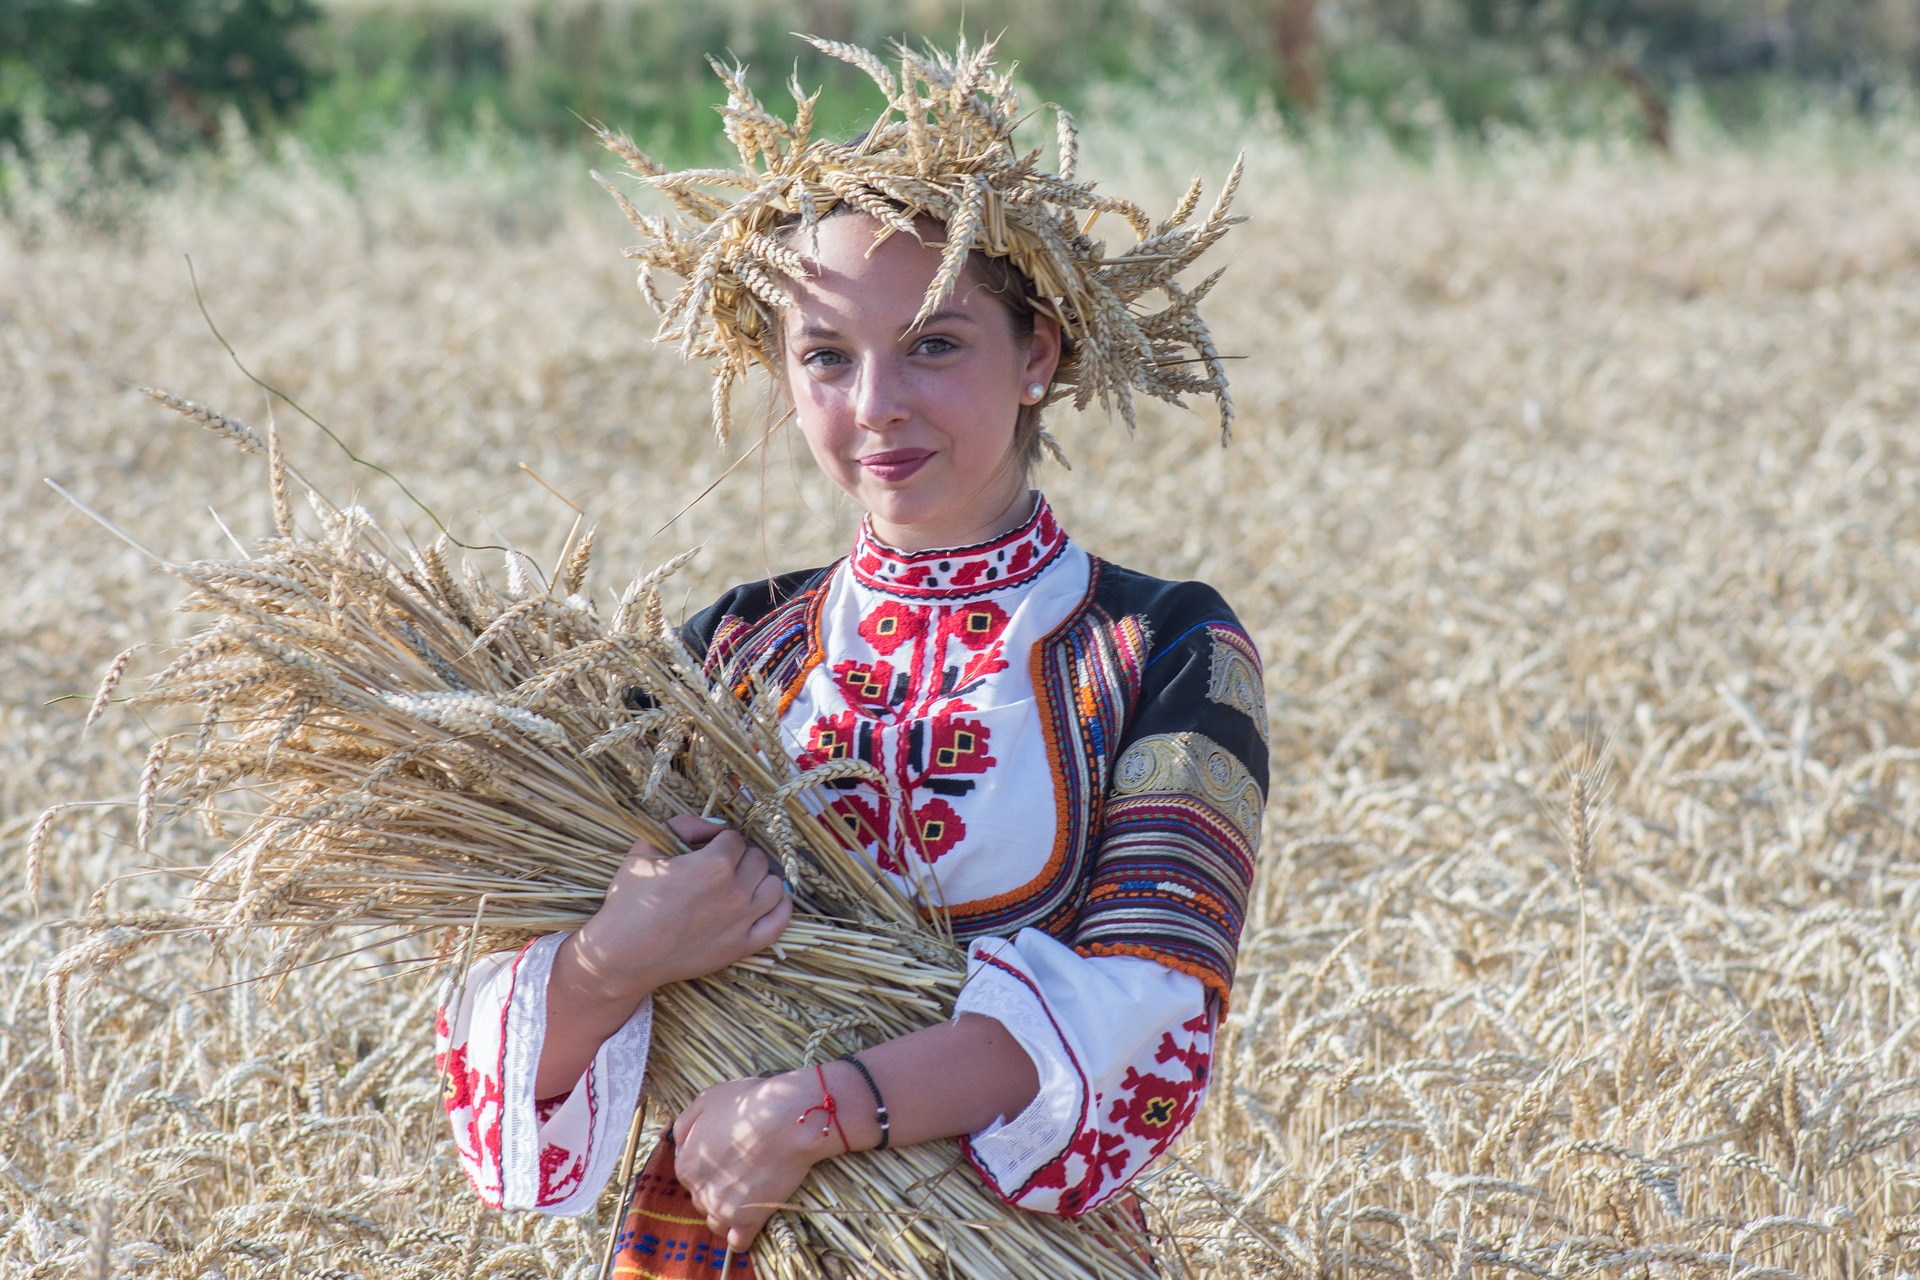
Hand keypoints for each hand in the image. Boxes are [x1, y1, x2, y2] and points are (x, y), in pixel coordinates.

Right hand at [534, 816, 791, 1096]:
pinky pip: (779, 923)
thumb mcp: (645, 850)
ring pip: (773, 887)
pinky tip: (770, 899)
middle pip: (757, 860)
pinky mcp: (742, 947)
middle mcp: (735, 892)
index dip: (718, 839)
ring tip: (742, 880)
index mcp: (714, 865)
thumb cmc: (630, 902)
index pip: (734, 839)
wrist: (622, 956)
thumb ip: (681, 826)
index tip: (704, 848)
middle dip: (739, 856)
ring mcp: (742, 922)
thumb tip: (710, 826)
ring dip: (760, 878)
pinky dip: (781, 907)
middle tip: (718, 864)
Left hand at [671, 1069, 841, 1252]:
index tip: (729, 1157)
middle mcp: (699, 1190)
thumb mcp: (707, 1100)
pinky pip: (738, 1241)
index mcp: (686, 1163)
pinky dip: (742, 1235)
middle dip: (717, 1188)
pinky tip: (751, 1221)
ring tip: (748, 1195)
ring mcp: (723, 1209)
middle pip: (702, 1198)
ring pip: (716, 1221)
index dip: (709, 1166)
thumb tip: (673, 1141)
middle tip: (742, 1171)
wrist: (789, 1120)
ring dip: (727, 1211)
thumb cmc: (750, 1105)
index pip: (690, 1174)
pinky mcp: (748, 1221)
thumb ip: (684, 1124)